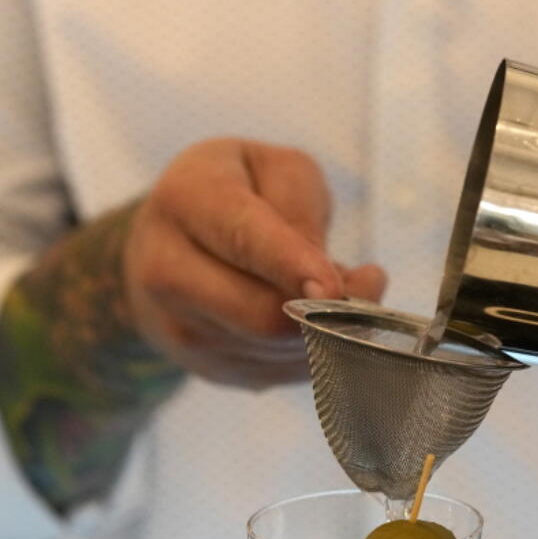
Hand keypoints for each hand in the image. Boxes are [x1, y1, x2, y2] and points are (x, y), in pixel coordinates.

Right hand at [124, 138, 385, 386]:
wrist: (166, 242)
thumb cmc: (237, 192)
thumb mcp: (273, 167)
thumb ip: (301, 208)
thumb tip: (326, 283)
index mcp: (185, 201)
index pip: (243, 241)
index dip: (292, 267)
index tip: (334, 287)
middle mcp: (166, 270)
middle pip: (262, 316)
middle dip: (330, 308)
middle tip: (371, 281)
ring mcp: (182, 330)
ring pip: (280, 349)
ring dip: (328, 326)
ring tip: (336, 288)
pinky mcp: (211, 369)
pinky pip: (284, 371)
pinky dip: (317, 346)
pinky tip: (315, 315)